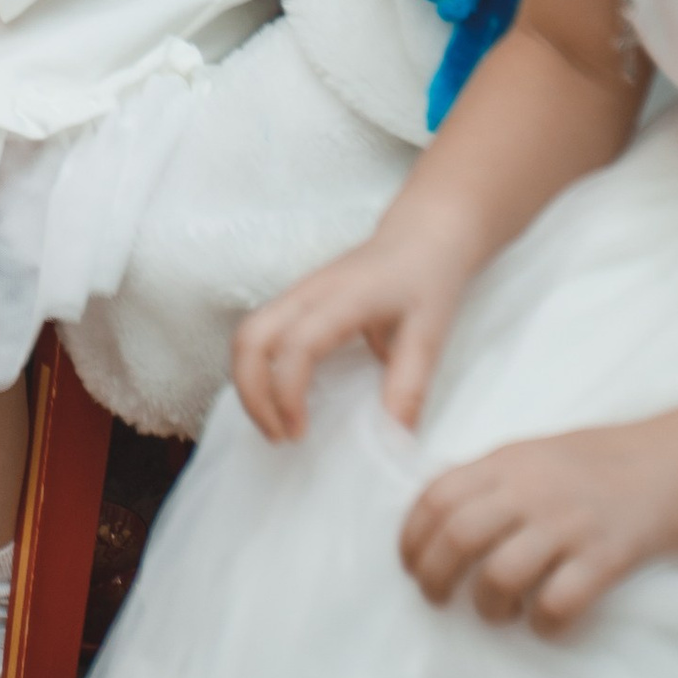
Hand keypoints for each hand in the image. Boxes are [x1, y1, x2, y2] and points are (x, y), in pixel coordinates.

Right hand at [233, 217, 479, 439]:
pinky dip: (256, 370)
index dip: (287, 394)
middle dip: (251, 393)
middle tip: (279, 437)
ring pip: (246, 334)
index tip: (300, 433)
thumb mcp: (431, 333)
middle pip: (250, 337)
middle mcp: (308, 292)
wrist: (423, 234)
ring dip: (249, 383)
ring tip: (275, 424)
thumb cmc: (427, 280)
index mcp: (343, 298)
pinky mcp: (296, 299)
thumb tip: (392, 443)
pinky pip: (259, 333)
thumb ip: (410, 385)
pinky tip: (280, 398)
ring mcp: (297, 293)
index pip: (296, 345)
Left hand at [400, 420, 677, 633]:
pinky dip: (544, 624)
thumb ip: (492, 480)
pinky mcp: (606, 557)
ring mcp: (568, 522)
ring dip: (488, 606)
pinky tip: (546, 624)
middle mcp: (531, 488)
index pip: (437, 496)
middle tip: (436, 600)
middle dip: (435, 577)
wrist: (676, 464)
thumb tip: (442, 516)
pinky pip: (559, 603)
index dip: (412, 537)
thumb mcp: (535, 454)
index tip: (409, 565)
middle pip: (458, 538)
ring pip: (500, 575)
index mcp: (507, 461)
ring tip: (496, 613)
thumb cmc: (601, 462)